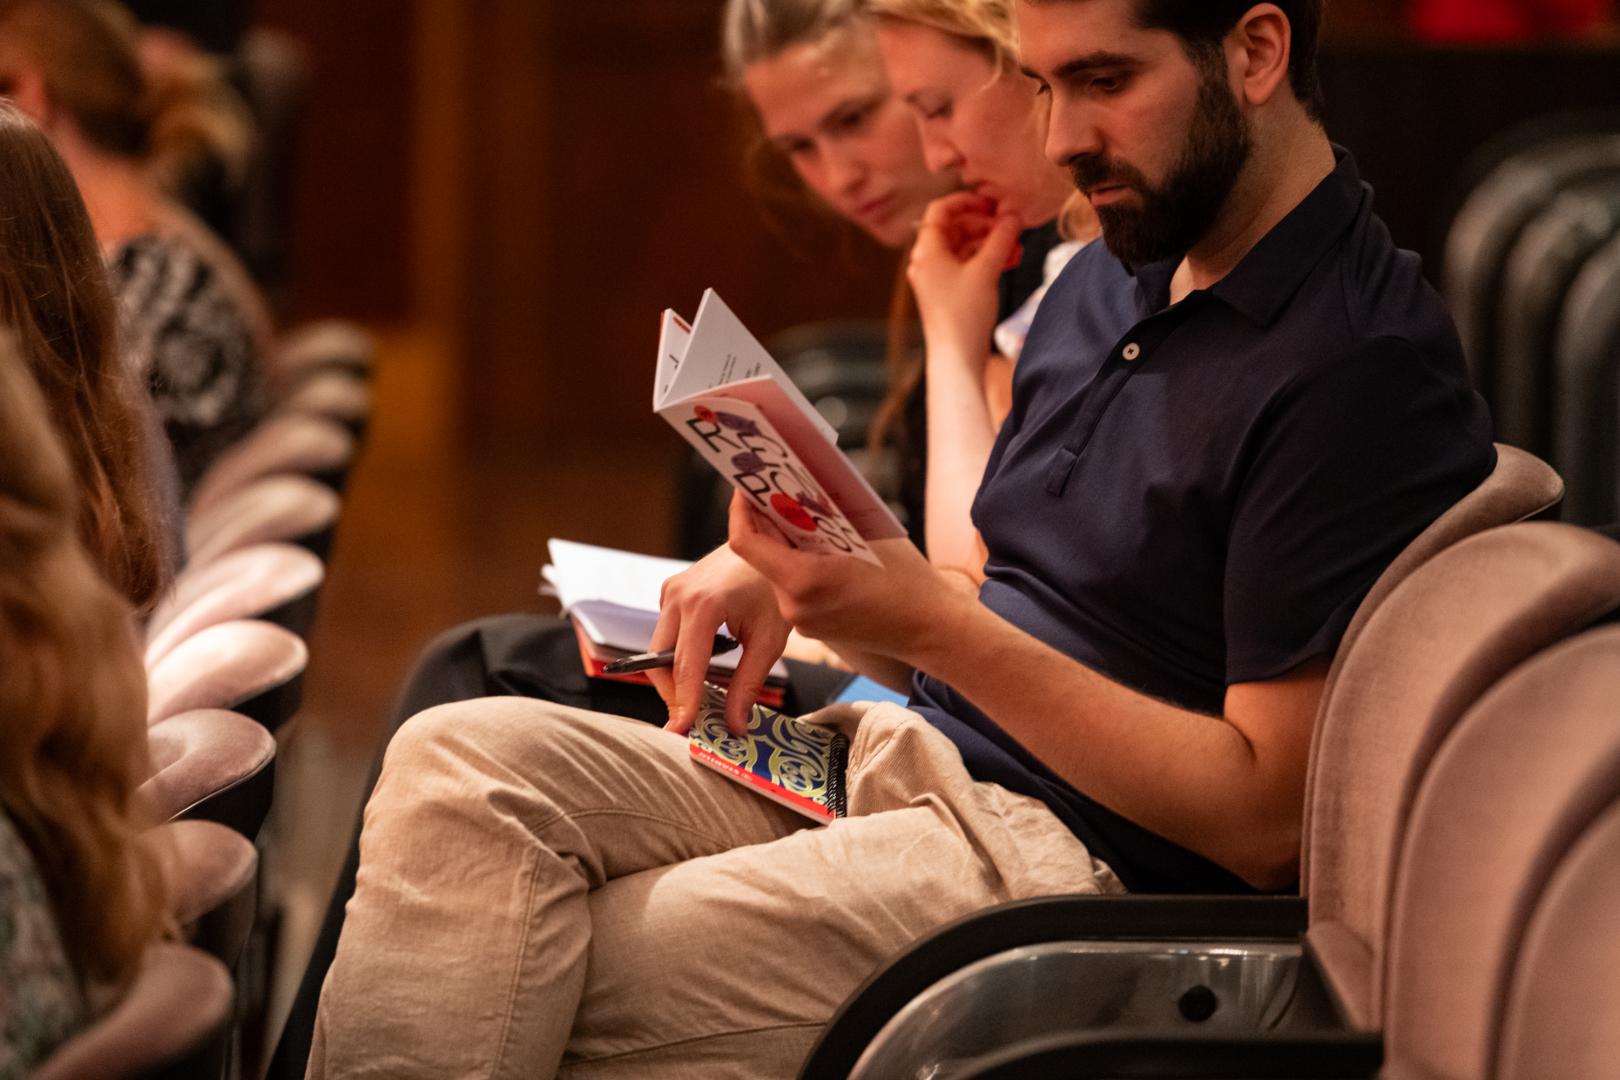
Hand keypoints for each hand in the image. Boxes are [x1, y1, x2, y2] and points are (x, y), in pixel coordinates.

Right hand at [649, 543, 788, 735]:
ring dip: (675, 675)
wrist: (769, 543)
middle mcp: (677, 596)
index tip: (681, 732)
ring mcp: (670, 590)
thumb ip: (749, 683)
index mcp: (703, 606)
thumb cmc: (774, 587)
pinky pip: (665, 633)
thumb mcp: (769, 639)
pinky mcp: (670, 590)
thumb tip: (735, 725)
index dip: (683, 704)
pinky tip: (702, 667)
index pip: (686, 668)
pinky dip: (677, 655)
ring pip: (658, 649)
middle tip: (694, 720)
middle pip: (660, 662)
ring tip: (701, 697)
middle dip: (674, 693)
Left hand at [726, 492, 954, 662]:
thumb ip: (827, 512)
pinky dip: (799, 565)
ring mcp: (802, 621)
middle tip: (774, 489)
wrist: (932, 629)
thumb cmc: (908, 579)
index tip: (746, 486)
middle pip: (760, 555)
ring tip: (804, 516)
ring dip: (784, 544)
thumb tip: (799, 480)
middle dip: (765, 520)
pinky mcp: (812, 628)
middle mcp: (794, 605)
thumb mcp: (867, 533)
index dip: (741, 509)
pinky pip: (793, 589)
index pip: (745, 541)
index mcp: (804, 580)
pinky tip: (821, 549)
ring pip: (777, 571)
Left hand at [908, 192, 1022, 363]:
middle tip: (1010, 225)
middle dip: (985, 224)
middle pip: (955, 228)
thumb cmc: (964, 315)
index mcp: (927, 251)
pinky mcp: (948, 292)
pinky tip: (1010, 260)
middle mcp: (927, 261)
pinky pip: (967, 265)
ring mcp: (937, 278)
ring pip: (964, 248)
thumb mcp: (986, 270)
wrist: (956, 358)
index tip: (991, 203)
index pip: (941, 210)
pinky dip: (987, 260)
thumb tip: (1013, 216)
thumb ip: (1001, 238)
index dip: (966, 201)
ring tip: (1017, 245)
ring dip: (990, 243)